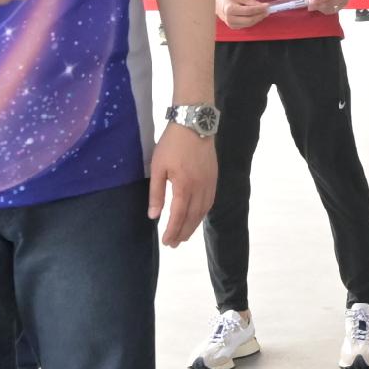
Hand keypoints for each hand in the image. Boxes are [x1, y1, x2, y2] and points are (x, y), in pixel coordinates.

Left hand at [146, 125, 214, 246]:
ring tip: (184, 235)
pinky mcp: (214, 178)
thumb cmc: (172, 144)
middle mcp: (200, 188)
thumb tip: (153, 216)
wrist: (194, 123)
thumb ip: (156, 193)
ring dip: (193, 226)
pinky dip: (203, 214)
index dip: (172, 231)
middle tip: (174, 244)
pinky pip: (210, 202)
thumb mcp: (158, 167)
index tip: (166, 242)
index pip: (178, 216)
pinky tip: (197, 217)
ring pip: (203, 212)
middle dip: (183, 233)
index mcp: (184, 186)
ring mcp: (210, 183)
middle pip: (192, 217)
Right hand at [213, 0, 270, 28]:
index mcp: (230, 9)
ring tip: (264, 13)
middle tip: (267, 11)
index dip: (259, 9)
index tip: (267, 6)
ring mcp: (231, 25)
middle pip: (250, 19)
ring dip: (258, 19)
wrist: (216, 4)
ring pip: (249, 24)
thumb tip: (261, 5)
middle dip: (260, 15)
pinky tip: (257, 16)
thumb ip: (250, 2)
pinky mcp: (233, 27)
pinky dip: (253, 21)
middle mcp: (230, 19)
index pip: (249, 11)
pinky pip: (246, 25)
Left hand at [308, 0, 357, 13]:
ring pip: (330, 9)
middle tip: (309, 6)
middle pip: (330, 4)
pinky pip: (332, 11)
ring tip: (313, 7)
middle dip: (318, 6)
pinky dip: (324, 10)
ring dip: (320, 9)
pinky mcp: (342, 8)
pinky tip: (319, 8)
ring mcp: (344, 4)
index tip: (312, 1)